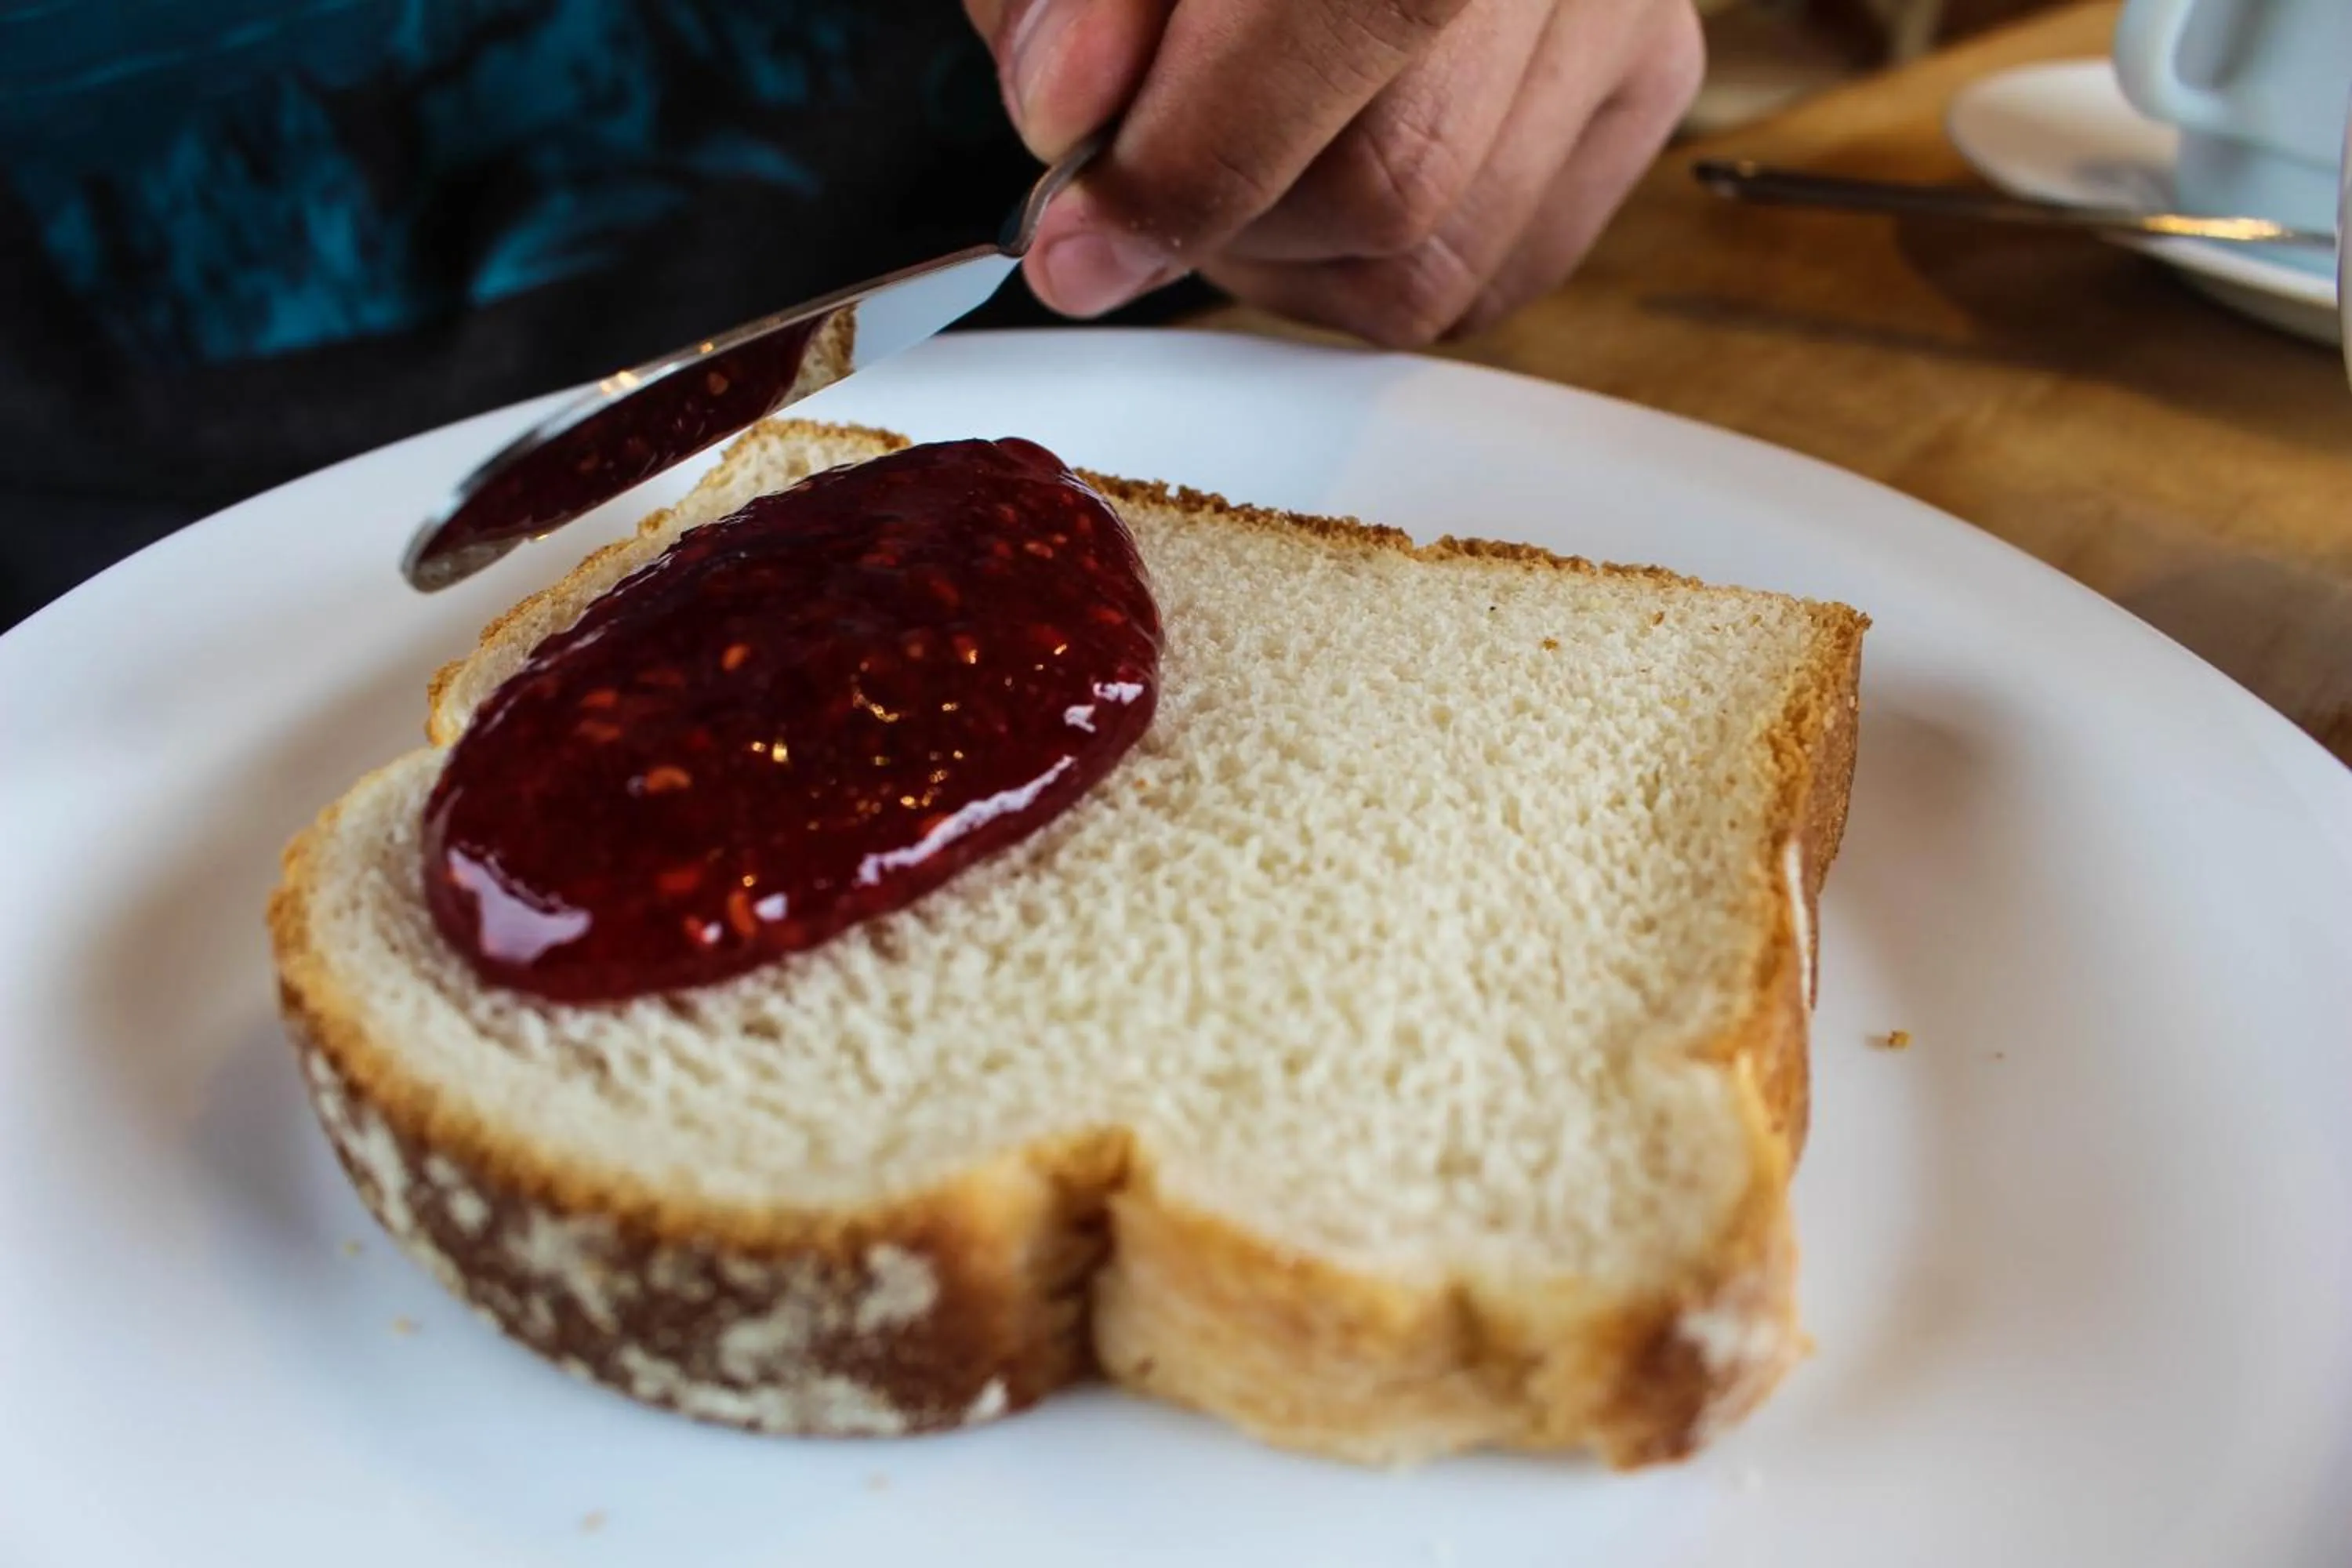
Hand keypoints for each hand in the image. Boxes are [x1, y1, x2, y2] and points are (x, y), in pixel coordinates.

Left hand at [962, 0, 1703, 345]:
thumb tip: (1072, 110)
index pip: (1366, 14)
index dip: (1198, 158)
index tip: (1072, 239)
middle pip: (1393, 182)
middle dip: (1226, 218)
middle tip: (1134, 179)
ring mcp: (1624, 9)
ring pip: (1437, 265)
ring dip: (1288, 259)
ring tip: (1233, 162)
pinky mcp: (1644, 79)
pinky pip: (1488, 280)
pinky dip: (1364, 268)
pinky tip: (1314, 172)